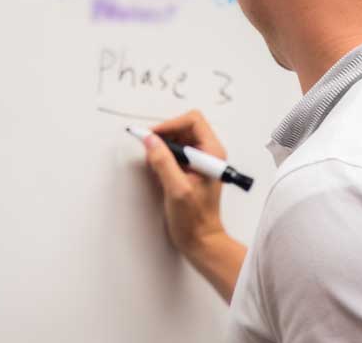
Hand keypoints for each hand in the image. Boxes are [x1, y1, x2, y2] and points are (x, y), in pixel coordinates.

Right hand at [143, 110, 226, 256]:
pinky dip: (163, 157)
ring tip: (153, 163)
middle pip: (185, 127)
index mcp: (212, 154)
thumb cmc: (195, 220)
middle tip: (149, 148)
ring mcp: (200, 162)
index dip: (170, 125)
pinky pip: (176, 153)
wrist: (201, 240)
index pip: (193, 121)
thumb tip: (150, 141)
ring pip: (179, 139)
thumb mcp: (176, 190)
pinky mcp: (191, 170)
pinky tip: (158, 171)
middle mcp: (209, 154)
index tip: (153, 136)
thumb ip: (163, 162)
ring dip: (163, 147)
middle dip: (165, 135)